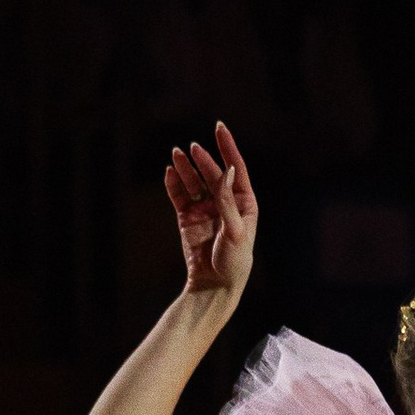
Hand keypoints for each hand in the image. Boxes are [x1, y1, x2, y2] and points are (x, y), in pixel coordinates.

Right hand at [166, 124, 257, 301]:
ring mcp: (206, 210)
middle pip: (213, 173)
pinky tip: (169, 172)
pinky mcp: (188, 219)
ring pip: (194, 182)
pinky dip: (174, 184)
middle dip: (203, 160)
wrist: (215, 287)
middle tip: (191, 148)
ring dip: (186, 168)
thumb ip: (229, 201)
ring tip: (175, 153)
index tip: (219, 127)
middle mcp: (225, 203)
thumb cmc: (234, 262)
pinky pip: (180, 196)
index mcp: (244, 204)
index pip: (236, 168)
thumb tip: (228, 170)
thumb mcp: (235, 231)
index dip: (228, 147)